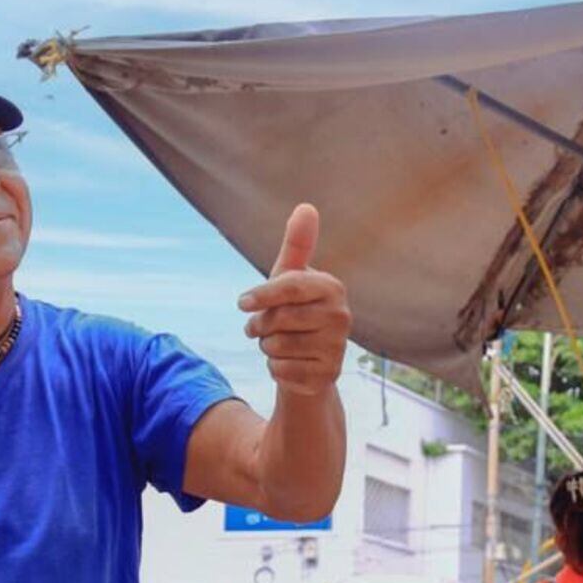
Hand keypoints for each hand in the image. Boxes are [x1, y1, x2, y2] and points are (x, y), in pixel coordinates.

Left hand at [238, 203, 348, 397]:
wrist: (309, 362)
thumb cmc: (295, 312)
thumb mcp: (290, 279)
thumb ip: (297, 245)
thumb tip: (306, 206)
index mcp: (331, 288)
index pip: (290, 287)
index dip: (261, 294)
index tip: (241, 303)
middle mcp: (341, 316)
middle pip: (279, 319)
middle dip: (260, 325)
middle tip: (261, 327)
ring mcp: (337, 348)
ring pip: (277, 346)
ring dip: (267, 347)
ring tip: (279, 344)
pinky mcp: (327, 376)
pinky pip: (281, 371)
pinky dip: (275, 368)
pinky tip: (288, 364)